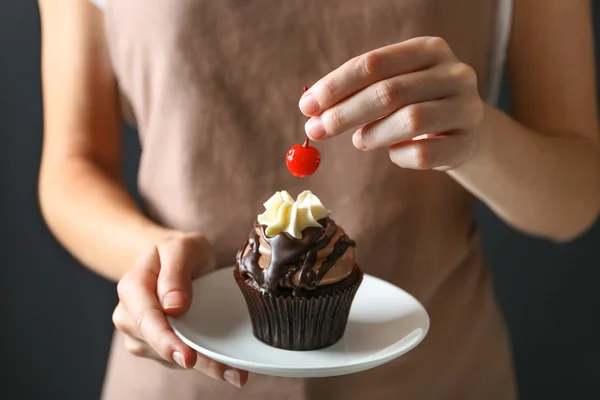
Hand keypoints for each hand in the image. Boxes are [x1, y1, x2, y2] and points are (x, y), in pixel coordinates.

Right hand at [112, 233, 247, 387]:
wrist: (174, 260)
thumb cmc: (179, 252)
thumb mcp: (182, 247)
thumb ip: (175, 271)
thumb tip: (173, 306)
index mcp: (132, 287)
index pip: (146, 319)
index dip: (165, 340)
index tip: (188, 357)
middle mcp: (129, 315)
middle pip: (158, 344)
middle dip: (193, 360)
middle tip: (231, 373)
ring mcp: (140, 334)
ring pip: (169, 358)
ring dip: (203, 366)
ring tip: (235, 371)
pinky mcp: (155, 346)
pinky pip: (177, 359)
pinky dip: (202, 363)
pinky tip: (226, 366)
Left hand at [300, 36, 483, 169]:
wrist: (465, 131)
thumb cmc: (416, 105)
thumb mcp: (391, 88)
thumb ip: (356, 93)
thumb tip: (312, 110)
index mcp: (428, 49)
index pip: (374, 64)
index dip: (336, 86)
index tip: (307, 106)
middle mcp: (454, 73)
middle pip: (389, 92)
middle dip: (344, 113)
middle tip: (315, 131)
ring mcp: (467, 108)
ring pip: (411, 120)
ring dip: (373, 135)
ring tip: (359, 141)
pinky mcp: (469, 143)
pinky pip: (425, 154)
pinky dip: (400, 156)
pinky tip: (394, 152)